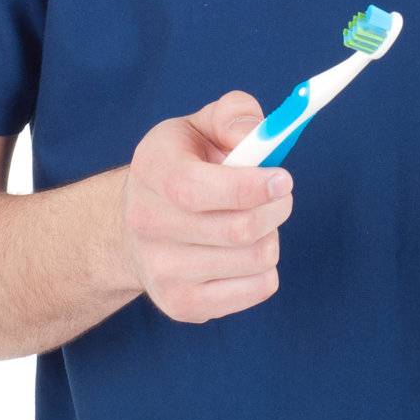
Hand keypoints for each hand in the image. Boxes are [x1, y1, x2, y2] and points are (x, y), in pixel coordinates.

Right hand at [120, 90, 293, 323]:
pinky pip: (255, 289)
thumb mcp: (201, 125)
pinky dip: (267, 267)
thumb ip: (234, 115)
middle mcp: (147, 223)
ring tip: (258, 221)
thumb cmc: (183, 163)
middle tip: (282, 194)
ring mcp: (161, 271)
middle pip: (235, 230)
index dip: (248, 186)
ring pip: (252, 260)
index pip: (195, 189)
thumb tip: (261, 135)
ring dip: (272, 236)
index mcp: (152, 169)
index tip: (283, 179)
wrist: (135, 225)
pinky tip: (248, 251)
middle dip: (276, 209)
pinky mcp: (182, 304)